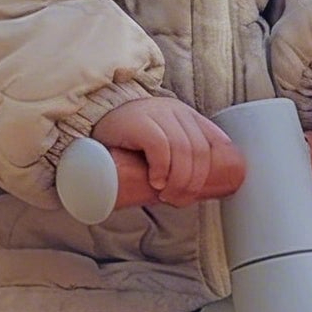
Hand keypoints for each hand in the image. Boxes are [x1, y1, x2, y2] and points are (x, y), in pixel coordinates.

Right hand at [90, 96, 242, 205]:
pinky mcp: (139, 121)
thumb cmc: (129, 141)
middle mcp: (176, 111)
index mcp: (188, 116)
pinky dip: (162, 169)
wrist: (94, 123)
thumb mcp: (162, 144)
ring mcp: (158, 114)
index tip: (198, 192)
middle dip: (192, 182)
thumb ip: (179, 156)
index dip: (213, 170)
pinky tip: (155, 181)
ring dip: (178, 180)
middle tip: (178, 199)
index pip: (217, 141)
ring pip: (183, 150)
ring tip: (165, 194)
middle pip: (199, 151)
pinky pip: (160, 146)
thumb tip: (197, 191)